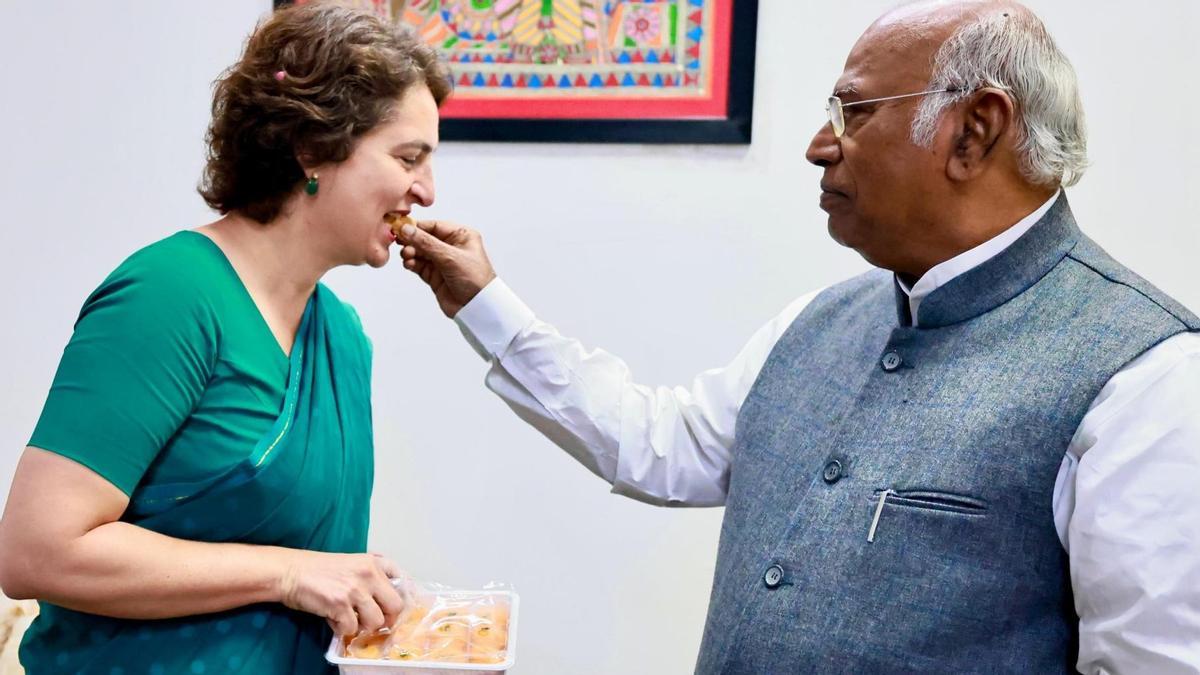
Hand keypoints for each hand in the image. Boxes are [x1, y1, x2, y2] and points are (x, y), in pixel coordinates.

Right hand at [276, 551, 407, 636]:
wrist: (290, 572)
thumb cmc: (317, 569)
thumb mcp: (351, 563)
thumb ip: (369, 574)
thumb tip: (385, 595)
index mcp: (373, 562)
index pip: (401, 580)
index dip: (398, 596)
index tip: (390, 605)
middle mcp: (368, 574)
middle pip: (395, 606)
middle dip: (386, 617)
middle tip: (372, 620)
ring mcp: (355, 590)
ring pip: (376, 621)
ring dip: (363, 626)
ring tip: (349, 618)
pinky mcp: (340, 605)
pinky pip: (351, 628)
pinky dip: (342, 628)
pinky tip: (333, 619)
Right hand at [397, 220, 496, 317]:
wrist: (477, 307)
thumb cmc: (475, 279)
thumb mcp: (450, 256)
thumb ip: (426, 243)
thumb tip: (407, 229)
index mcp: (461, 236)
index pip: (435, 226)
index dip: (418, 227)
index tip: (402, 227)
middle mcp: (451, 247)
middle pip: (425, 238)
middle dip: (412, 240)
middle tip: (400, 242)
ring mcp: (442, 262)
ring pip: (420, 252)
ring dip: (411, 252)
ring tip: (406, 255)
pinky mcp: (435, 275)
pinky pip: (419, 265)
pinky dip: (412, 263)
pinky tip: (408, 263)